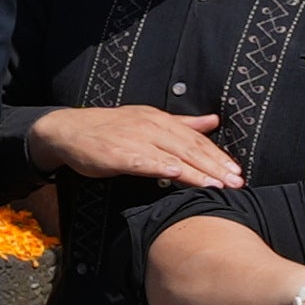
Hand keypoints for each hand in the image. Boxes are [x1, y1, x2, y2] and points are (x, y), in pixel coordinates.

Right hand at [29, 103, 240, 192]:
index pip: (196, 139)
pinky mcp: (119, 154)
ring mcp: (136, 140)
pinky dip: (165, 168)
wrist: (67, 130)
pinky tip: (180, 176)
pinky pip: (146, 162)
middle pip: (190, 148)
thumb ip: (182, 123)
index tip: (236, 170)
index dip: (218, 155)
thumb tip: (212, 121)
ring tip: (218, 185)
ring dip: (198, 171)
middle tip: (236, 182)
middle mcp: (152, 127)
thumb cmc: (107, 128)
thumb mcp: (147, 119)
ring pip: (174, 155)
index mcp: (160, 120)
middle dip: (216, 166)